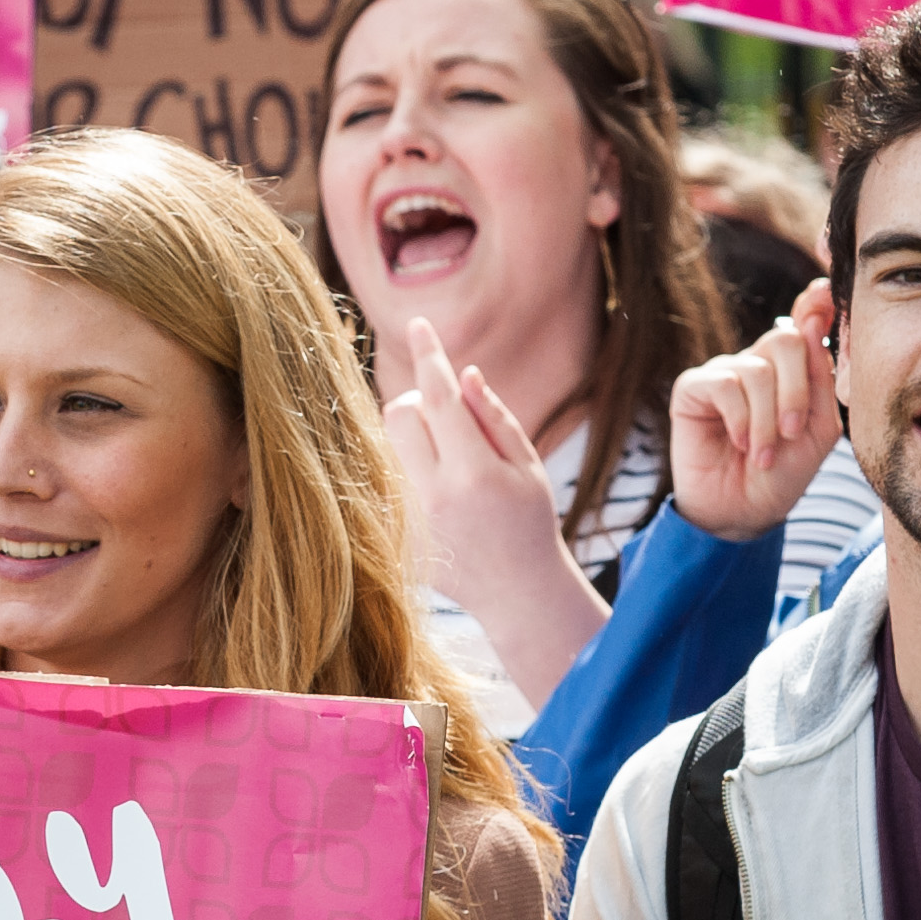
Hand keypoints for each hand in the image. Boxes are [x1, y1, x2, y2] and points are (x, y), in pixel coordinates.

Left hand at [382, 317, 609, 694]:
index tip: (419, 325)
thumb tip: (462, 373)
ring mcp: (411, 520)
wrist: (518, 595)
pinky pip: (391, 480)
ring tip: (452, 470)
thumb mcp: (527, 468)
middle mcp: (436, 496)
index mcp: (475, 474)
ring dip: (417, 440)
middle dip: (421, 402)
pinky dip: (413, 475)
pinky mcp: (397, 536)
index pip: (441, 398)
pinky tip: (444, 506)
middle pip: (400, 413)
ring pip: (390, 446)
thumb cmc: (529, 523)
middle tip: (451, 423)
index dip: (430, 356)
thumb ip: (493, 418)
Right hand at [670, 284, 845, 543]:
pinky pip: (725, 385)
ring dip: (766, 420)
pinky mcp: (693, 387)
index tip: (826, 293)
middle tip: (792, 432)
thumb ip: (822, 379)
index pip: (806, 321)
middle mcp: (758, 363)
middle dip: (796, 391)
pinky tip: (739, 444)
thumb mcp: (818, 430)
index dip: (817, 302)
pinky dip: (740, 419)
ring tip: (764, 455)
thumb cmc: (783, 473)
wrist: (743, 513)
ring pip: (757, 371)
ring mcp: (725, 372)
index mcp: (793, 368)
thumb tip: (813, 322)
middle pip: (786, 339)